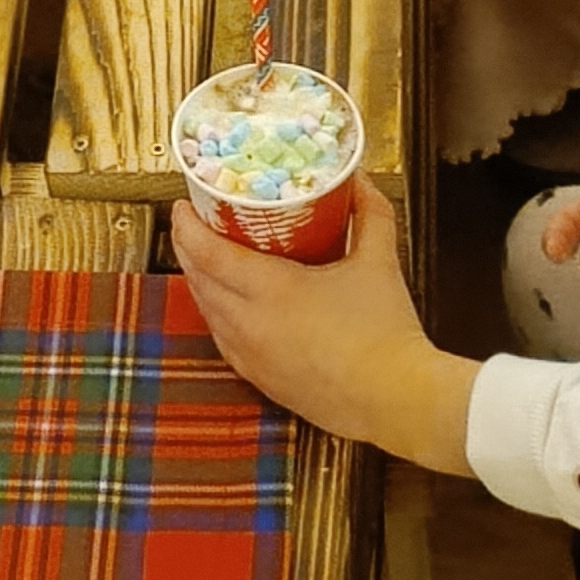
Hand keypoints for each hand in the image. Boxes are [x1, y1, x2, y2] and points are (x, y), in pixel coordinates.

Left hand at [167, 183, 475, 467]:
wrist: (396, 398)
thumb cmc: (386, 334)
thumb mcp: (378, 260)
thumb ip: (369, 213)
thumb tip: (357, 180)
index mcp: (272, 291)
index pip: (208, 252)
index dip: (188, 226)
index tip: (183, 206)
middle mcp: (250, 325)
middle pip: (198, 279)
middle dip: (188, 247)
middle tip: (193, 223)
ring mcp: (251, 356)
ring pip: (206, 311)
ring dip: (199, 281)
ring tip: (206, 257)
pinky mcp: (260, 379)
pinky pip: (222, 339)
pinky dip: (216, 314)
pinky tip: (227, 304)